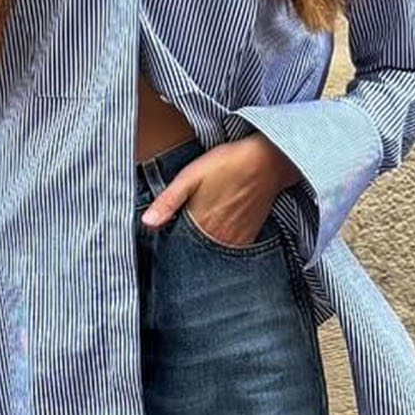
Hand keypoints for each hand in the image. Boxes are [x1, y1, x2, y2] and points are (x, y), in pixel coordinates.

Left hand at [139, 133, 296, 247]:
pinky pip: (230, 250)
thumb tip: (146, 222)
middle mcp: (219, 238)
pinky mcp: (250, 235)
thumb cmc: (228, 163)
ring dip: (204, 247)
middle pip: (195, 253)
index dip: (169, 242)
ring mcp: (237, 239)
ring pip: (213, 253)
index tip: (166, 234)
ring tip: (203, 227)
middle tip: (183, 230)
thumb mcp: (191, 175)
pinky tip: (218, 229)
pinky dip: (221, 245)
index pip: (178, 247)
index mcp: (200, 224)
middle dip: (186, 246)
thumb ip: (168, 200)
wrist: (268, 160)